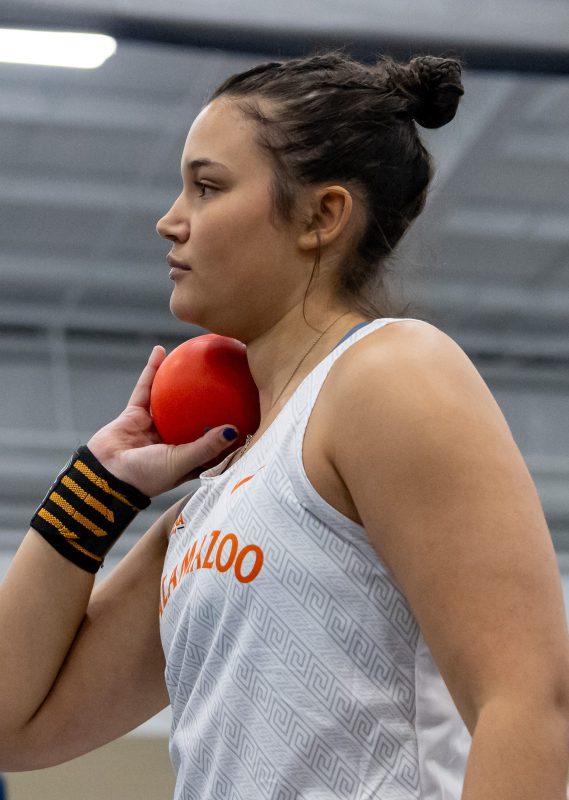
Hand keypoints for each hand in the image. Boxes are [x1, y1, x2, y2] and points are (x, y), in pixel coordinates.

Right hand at [86, 346, 238, 496]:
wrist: (105, 476)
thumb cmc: (146, 476)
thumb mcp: (182, 462)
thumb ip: (206, 446)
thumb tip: (233, 429)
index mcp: (190, 455)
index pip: (217, 437)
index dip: (234, 423)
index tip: (253, 405)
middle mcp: (175, 439)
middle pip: (198, 413)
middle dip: (213, 395)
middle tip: (231, 372)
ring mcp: (155, 425)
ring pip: (172, 395)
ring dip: (183, 376)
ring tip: (198, 354)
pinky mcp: (135, 413)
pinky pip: (146, 387)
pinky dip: (152, 369)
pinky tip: (162, 351)